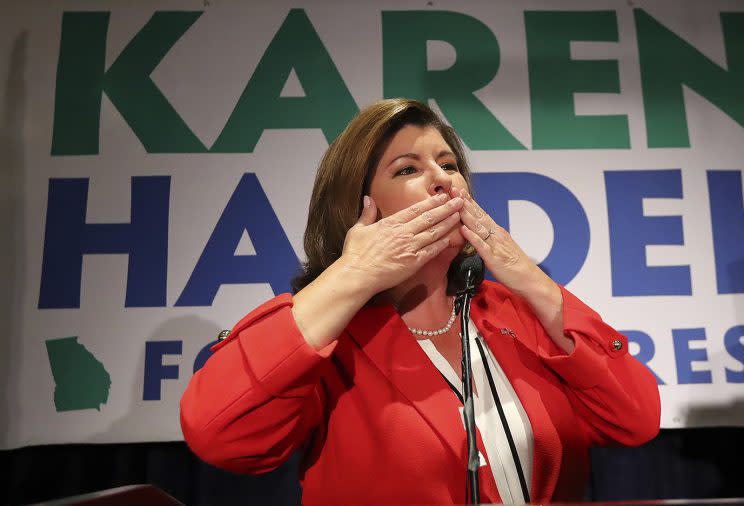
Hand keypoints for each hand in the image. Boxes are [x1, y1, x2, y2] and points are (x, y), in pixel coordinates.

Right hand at [340, 193, 463, 295]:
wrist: (358, 275)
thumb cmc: (355, 254)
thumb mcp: (358, 229)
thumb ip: (367, 213)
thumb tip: (367, 198)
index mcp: (391, 223)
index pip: (415, 209)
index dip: (431, 202)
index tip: (443, 196)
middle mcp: (403, 233)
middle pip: (429, 218)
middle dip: (446, 208)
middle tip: (459, 201)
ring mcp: (410, 247)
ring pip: (434, 232)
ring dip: (448, 223)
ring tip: (459, 215)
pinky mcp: (414, 262)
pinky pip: (432, 251)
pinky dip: (442, 243)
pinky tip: (451, 237)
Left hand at [454, 188, 539, 290]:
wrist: (530, 279)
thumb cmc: (515, 267)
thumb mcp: (500, 249)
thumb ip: (489, 240)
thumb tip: (478, 235)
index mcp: (497, 232)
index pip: (481, 214)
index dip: (469, 202)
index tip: (459, 191)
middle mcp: (496, 234)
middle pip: (478, 215)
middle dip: (465, 202)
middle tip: (453, 189)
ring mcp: (495, 245)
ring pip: (479, 226)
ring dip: (466, 214)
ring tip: (456, 203)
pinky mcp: (494, 258)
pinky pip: (482, 245)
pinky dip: (473, 237)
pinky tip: (464, 229)